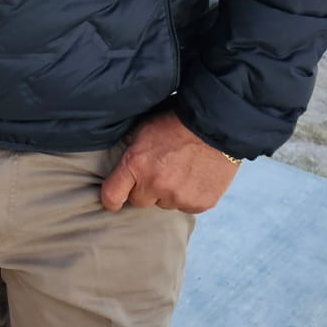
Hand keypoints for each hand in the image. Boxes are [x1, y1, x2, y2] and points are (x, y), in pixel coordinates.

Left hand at [100, 110, 240, 214]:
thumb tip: (118, 169)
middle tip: (158, 170)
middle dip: (144, 189)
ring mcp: (178, 196)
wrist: (216, 125)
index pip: (112, 196)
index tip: (113, 199)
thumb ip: (130, 153)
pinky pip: (186, 206)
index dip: (111, 199)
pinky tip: (195, 176)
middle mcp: (155, 184)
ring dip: (168, 192)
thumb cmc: (176, 121)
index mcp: (136, 164)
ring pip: (164, 203)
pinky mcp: (199, 203)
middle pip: (139, 201)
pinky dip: (189, 195)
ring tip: (180, 169)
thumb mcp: (143, 129)